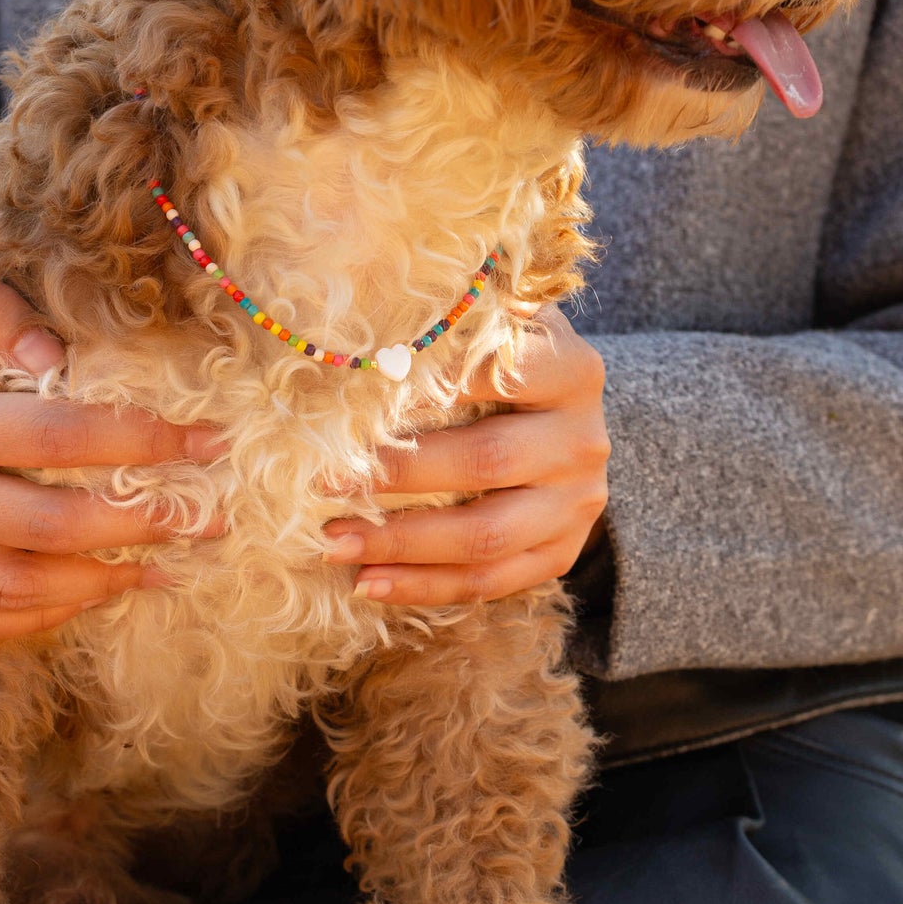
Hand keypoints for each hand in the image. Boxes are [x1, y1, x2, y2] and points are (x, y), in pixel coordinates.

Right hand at [0, 259, 220, 644]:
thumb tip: (57, 361)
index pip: (53, 437)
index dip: (138, 441)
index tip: (205, 441)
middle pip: (44, 525)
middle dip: (139, 525)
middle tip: (207, 517)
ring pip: (13, 589)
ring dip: (100, 584)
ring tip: (168, 567)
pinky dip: (38, 617)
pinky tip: (93, 594)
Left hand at [322, 305, 608, 605]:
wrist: (562, 413)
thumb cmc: (502, 355)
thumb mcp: (488, 319)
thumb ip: (444, 317)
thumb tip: (361, 328)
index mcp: (569, 369)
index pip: (497, 375)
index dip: (425, 388)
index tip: (352, 400)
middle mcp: (583, 439)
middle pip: (484, 463)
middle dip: (395, 476)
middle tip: (320, 481)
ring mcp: (577, 503)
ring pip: (485, 536)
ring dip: (401, 545)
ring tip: (332, 543)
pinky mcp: (560, 550)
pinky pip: (490, 581)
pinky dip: (425, 586)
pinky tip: (368, 583)